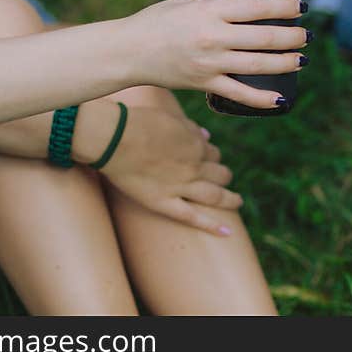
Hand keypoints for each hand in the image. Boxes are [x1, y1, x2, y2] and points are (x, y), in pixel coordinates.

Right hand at [95, 104, 239, 235]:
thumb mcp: (170, 118)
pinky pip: (192, 217)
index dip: (212, 157)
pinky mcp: (164, 203)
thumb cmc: (137, 122)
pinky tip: (227, 232)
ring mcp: (181, 186)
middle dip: (224, 176)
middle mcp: (194, 166)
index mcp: (195, 144)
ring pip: (215, 196)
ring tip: (236, 202)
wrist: (114, 137)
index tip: (209, 160)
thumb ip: (191, 128)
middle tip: (224, 180)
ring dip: (230, 199)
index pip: (213, 153)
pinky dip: (212, 226)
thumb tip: (207, 135)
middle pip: (219, 174)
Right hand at [122, 0, 308, 108]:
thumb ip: (214, 6)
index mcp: (210, 10)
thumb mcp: (186, 3)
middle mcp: (214, 36)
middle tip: (307, 35)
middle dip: (293, 37)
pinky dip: (263, 99)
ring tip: (302, 59)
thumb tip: (245, 8)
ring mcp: (210, 63)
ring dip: (286, 63)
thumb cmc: (155, 22)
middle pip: (265, 37)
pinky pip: (240, 94)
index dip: (286, 7)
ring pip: (259, 65)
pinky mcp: (205, 84)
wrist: (127, 51)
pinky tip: (281, 99)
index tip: (302, 8)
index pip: (258, 7)